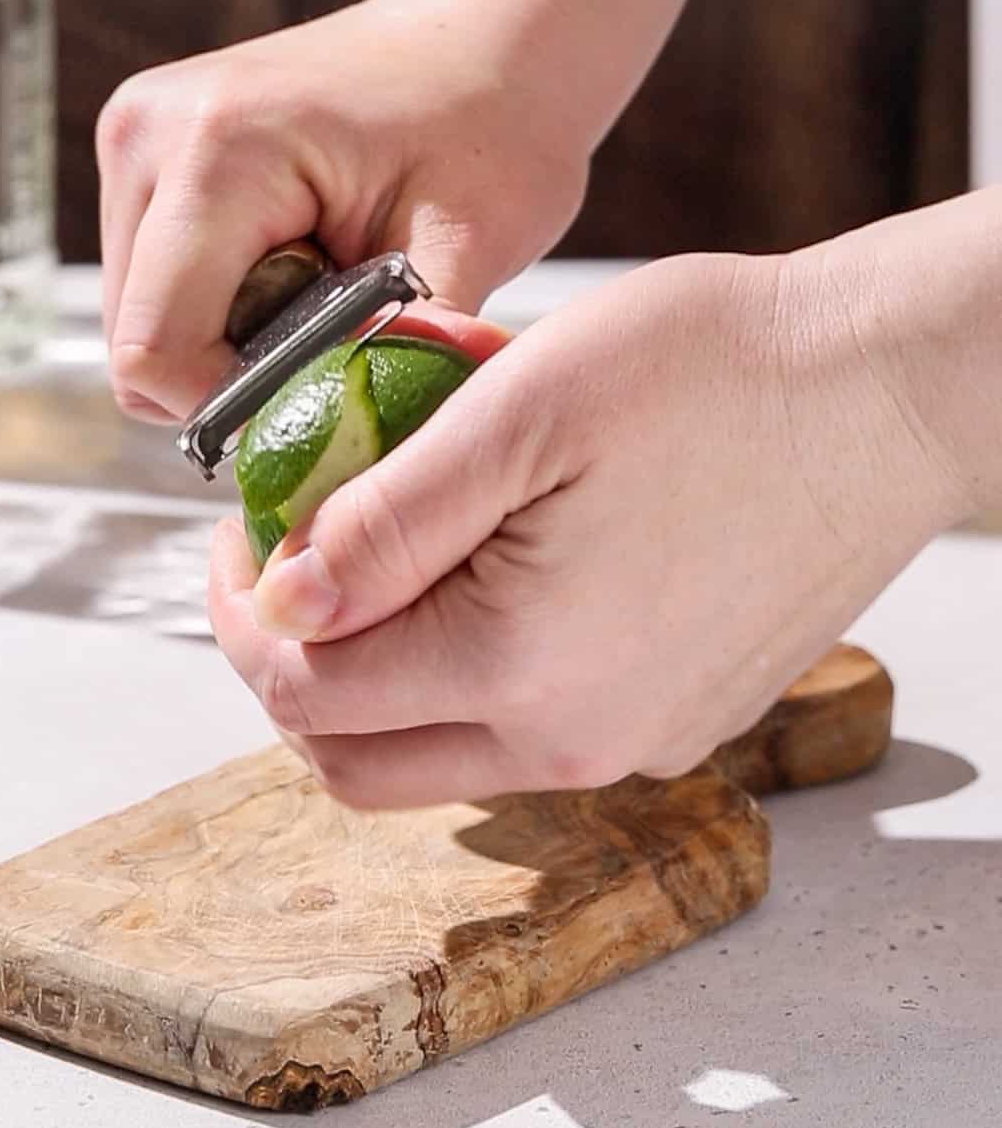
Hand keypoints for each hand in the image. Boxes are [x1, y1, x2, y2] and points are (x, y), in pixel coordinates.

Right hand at [96, 0, 586, 421]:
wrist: (483, 36)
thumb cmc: (492, 125)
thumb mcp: (473, 241)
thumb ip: (407, 348)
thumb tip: (377, 456)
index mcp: (216, 149)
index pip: (156, 349)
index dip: (233, 405)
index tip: (326, 390)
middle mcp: (147, 133)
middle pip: (134, 343)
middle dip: (232, 371)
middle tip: (338, 333)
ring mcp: (134, 137)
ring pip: (137, 320)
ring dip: (224, 337)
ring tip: (323, 285)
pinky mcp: (142, 153)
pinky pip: (152, 282)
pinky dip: (217, 302)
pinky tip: (296, 262)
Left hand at [209, 241, 971, 807]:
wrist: (886, 387)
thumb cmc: (719, 368)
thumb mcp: (522, 408)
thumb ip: (387, 521)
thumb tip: (282, 601)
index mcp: (521, 668)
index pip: (307, 692)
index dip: (242, 608)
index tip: (245, 523)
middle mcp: (576, 740)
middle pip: (359, 759)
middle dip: (294, 661)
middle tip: (290, 551)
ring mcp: (637, 739)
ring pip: (442, 754)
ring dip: (380, 671)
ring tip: (390, 547)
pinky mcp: (682, 715)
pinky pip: (531, 729)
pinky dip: (472, 668)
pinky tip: (494, 562)